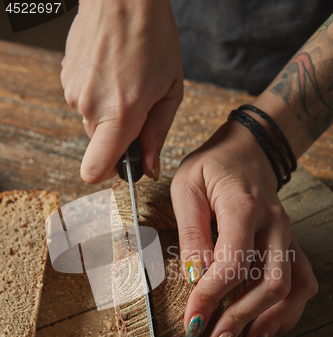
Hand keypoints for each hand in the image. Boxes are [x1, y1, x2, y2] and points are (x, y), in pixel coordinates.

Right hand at [61, 0, 182, 182]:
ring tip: (126, 81)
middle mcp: (91, 107)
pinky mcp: (66, 80)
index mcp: (120, 114)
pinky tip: (111, 72)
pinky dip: (98, 95)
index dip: (109, 174)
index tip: (123, 165)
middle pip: (100, 145)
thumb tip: (147, 166)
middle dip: (119, 135)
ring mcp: (74, 92)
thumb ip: (157, 135)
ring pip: (92, 122)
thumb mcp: (170, 91)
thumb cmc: (152, 36)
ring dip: (109, 112)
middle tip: (138, 107)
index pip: (95, 170)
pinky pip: (84, 101)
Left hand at [170, 119, 317, 336]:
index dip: (211, 297)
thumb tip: (193, 276)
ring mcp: (286, 236)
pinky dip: (288, 309)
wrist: (247, 150)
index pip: (233, 263)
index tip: (191, 321)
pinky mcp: (289, 244)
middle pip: (269, 282)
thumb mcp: (187, 188)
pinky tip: (268, 326)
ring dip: (268, 321)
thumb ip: (191, 232)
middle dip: (241, 318)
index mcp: (244, 207)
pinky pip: (301, 282)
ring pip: (290, 288)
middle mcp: (273, 225)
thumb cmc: (212, 167)